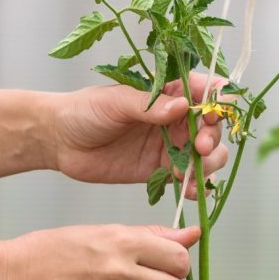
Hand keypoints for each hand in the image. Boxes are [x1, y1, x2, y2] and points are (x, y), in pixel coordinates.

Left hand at [44, 73, 228, 197]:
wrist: (61, 141)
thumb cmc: (85, 110)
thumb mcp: (115, 101)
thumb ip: (149, 105)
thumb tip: (182, 107)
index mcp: (168, 92)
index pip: (205, 89)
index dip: (217, 100)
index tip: (214, 113)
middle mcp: (176, 118)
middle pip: (213, 126)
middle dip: (212, 138)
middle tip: (200, 148)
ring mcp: (171, 145)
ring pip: (208, 155)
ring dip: (207, 164)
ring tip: (186, 171)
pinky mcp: (162, 170)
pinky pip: (189, 178)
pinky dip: (195, 185)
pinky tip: (189, 190)